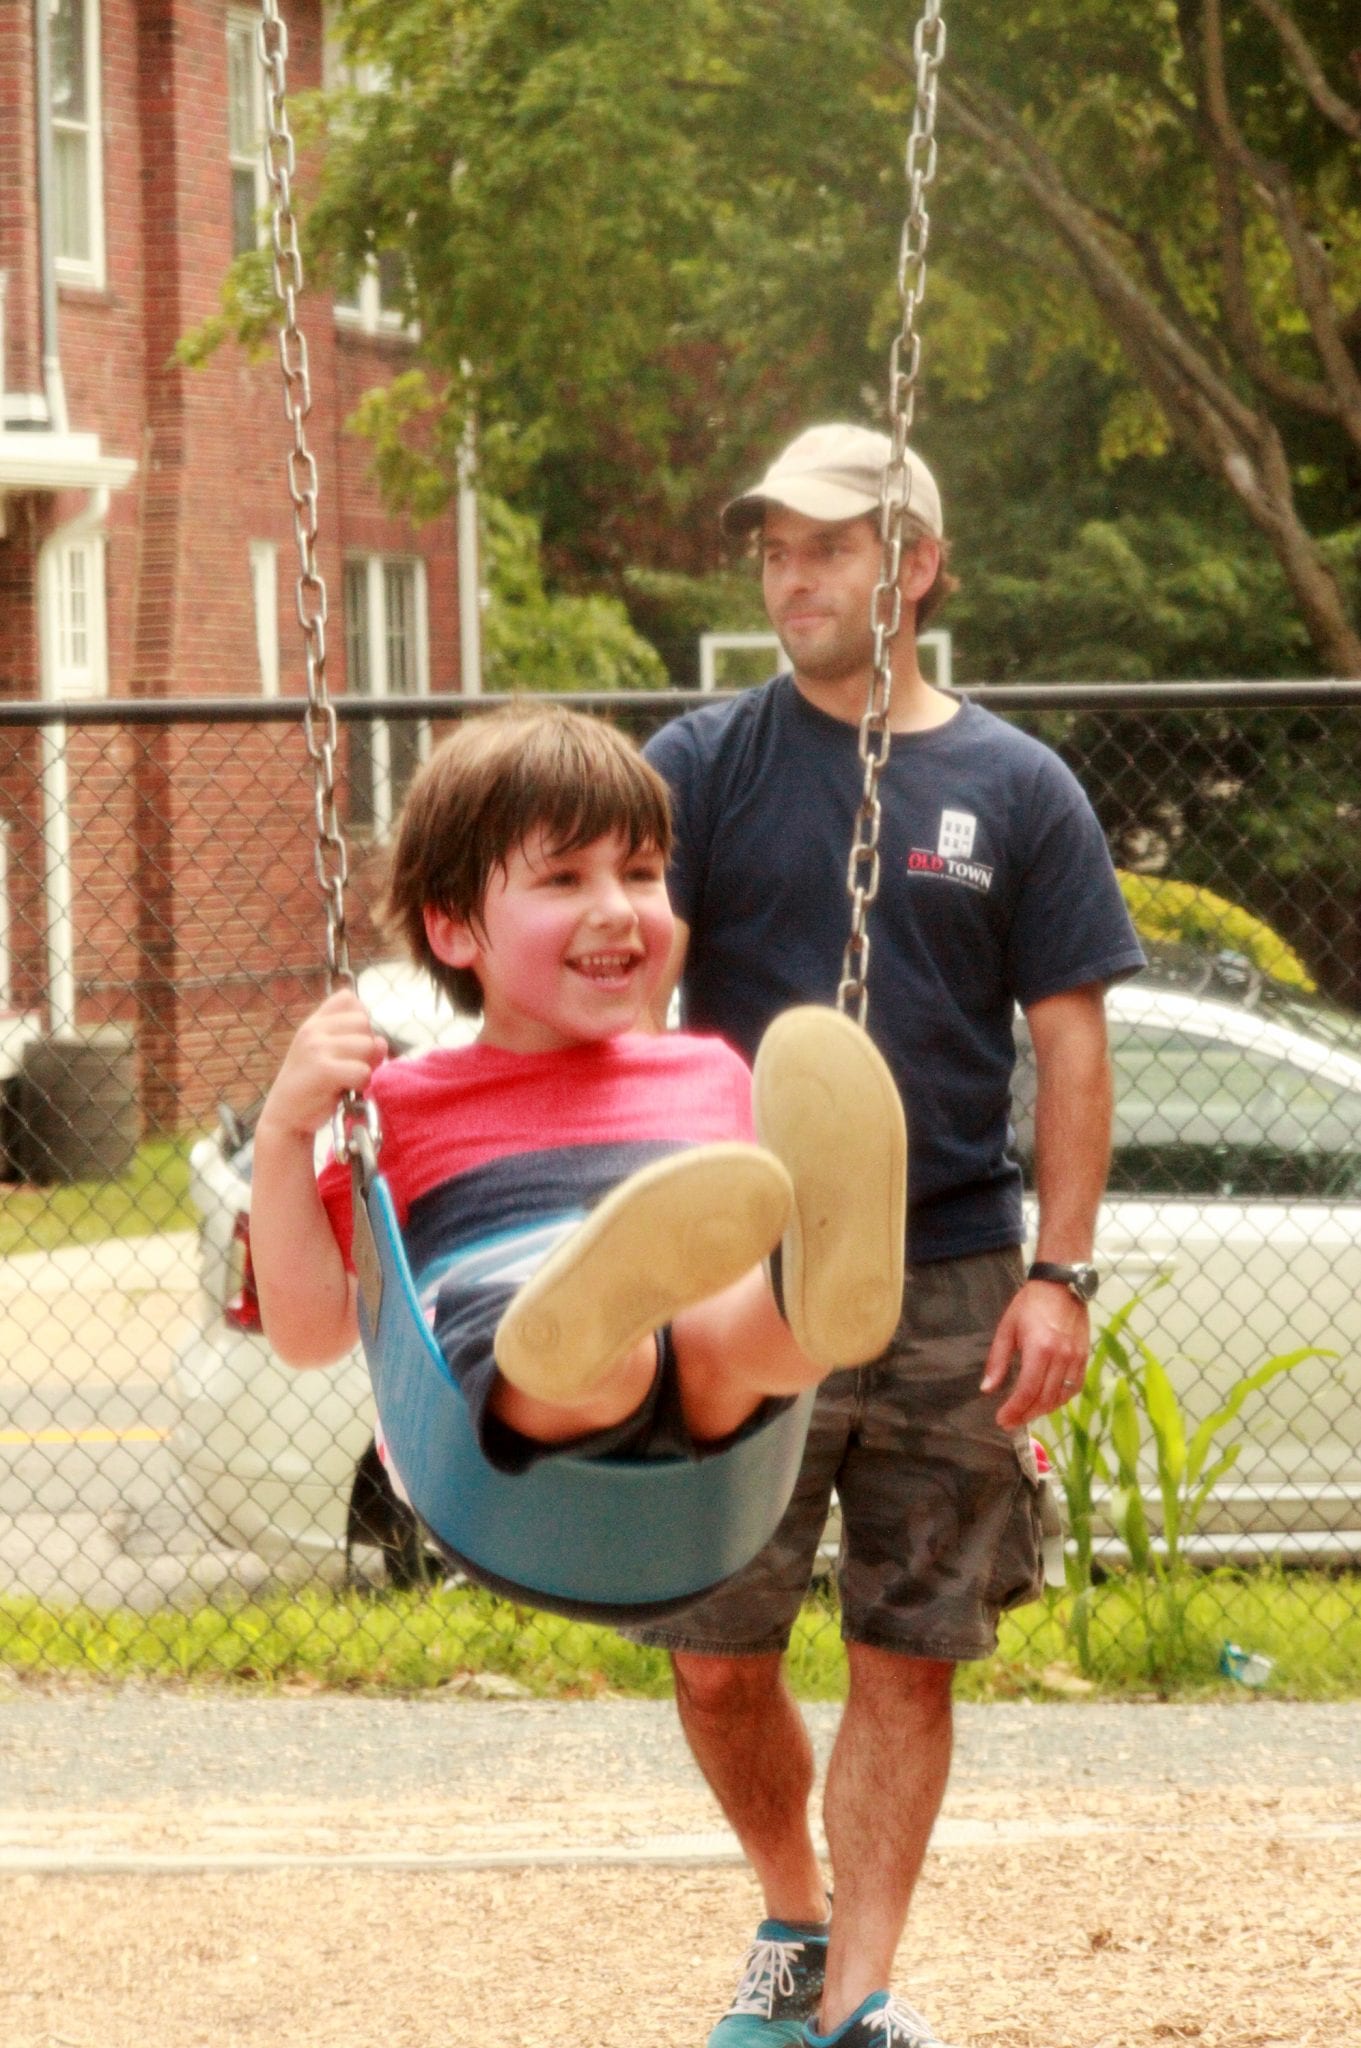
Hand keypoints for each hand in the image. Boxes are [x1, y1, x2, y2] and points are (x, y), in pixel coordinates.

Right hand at [257, 989, 387, 1144]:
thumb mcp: (330, 1055)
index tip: (347, 1046)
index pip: (349, 999)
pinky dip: (360, 1085)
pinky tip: (343, 1091)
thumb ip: (357, 1041)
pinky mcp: (323, 1070)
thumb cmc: (313, 1086)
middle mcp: (313, 1029)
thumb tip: (381, 1042)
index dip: (359, 1023)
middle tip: (347, 1067)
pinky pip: (363, 1071)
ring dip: (365, 1068)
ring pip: (368, 1046)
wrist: (285, 1117)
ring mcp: (316, 1048)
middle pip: (364, 1023)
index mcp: (313, 1022)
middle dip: (365, 1048)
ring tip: (344, 1080)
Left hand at [980, 1279, 1090, 1430]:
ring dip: (1042, 1411)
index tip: (1002, 1420)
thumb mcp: (1007, 1328)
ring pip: (1061, 1397)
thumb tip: (987, 1389)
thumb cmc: (1030, 1304)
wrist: (1061, 1285)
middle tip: (1010, 1422)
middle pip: (1044, 1399)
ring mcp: (1076, 1359)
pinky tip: (1047, 1402)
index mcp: (1039, 1349)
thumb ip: (998, 1360)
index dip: (1014, 1410)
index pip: (1028, 1391)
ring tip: (1026, 1414)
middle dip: (1026, 1415)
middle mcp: (1061, 1357)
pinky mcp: (1084, 1357)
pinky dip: (1060, 1400)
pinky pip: (1074, 1388)